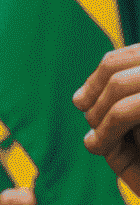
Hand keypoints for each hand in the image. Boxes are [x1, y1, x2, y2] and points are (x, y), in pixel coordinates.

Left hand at [76, 44, 139, 199]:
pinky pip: (125, 109)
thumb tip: (79, 97)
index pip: (121, 57)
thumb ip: (111, 110)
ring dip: (98, 117)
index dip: (96, 78)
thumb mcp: (125, 137)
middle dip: (94, 101)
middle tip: (95, 130)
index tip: (81, 103)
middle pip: (115, 68)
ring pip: (118, 84)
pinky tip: (101, 147)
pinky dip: (106, 130)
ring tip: (99, 143)